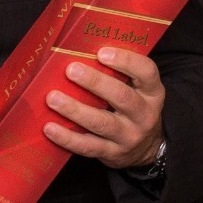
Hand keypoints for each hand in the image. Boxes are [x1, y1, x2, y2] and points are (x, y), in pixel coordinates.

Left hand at [42, 46, 165, 169]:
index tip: (101, 52)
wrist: (146, 150)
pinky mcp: (111, 153)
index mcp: (152, 93)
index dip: (126, 61)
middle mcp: (144, 115)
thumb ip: (117, 73)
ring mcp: (128, 137)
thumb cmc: (132, 108)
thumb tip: (79, 49)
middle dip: (95, 83)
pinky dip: (67, 137)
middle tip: (71, 70)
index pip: (146, 72)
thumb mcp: (137, 90)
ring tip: (52, 98)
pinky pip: (87, 146)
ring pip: (101, 122)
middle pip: (121, 97)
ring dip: (75, 109)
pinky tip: (49, 128)